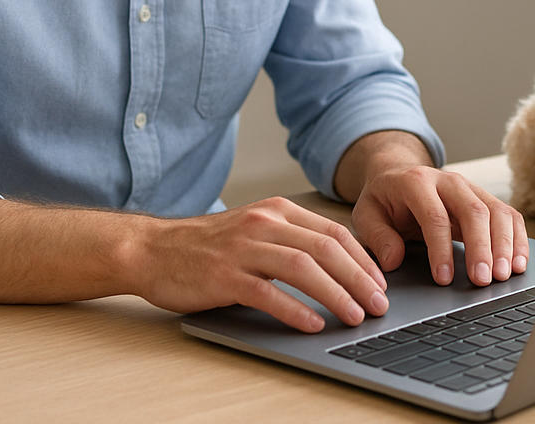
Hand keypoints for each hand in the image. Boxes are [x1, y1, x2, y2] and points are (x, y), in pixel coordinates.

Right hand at [129, 197, 389, 332]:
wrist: (153, 249)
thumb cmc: (207, 246)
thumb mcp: (256, 230)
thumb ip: (292, 240)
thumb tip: (341, 266)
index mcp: (277, 210)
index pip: (334, 232)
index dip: (363, 259)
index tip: (381, 283)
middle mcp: (264, 223)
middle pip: (325, 248)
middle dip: (359, 278)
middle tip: (379, 304)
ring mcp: (243, 248)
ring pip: (303, 267)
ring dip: (335, 294)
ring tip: (355, 316)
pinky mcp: (224, 276)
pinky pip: (268, 293)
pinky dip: (295, 310)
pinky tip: (313, 324)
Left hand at [341, 138, 528, 288]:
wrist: (398, 175)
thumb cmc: (384, 199)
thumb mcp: (367, 214)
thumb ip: (377, 236)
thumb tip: (393, 260)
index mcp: (416, 183)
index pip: (434, 215)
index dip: (441, 248)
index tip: (443, 278)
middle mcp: (448, 181)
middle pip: (473, 211)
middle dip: (481, 248)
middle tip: (483, 280)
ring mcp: (471, 188)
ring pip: (497, 212)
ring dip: (504, 245)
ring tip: (504, 276)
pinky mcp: (485, 199)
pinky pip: (509, 216)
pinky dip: (518, 239)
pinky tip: (519, 263)